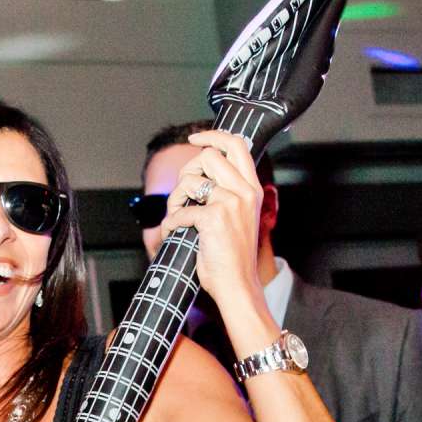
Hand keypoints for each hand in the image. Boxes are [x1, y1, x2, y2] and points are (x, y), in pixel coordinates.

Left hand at [153, 130, 265, 312]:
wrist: (238, 285)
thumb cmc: (233, 255)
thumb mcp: (238, 216)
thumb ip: (226, 191)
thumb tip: (196, 173)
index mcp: (252, 188)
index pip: (237, 145)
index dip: (212, 136)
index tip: (194, 139)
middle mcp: (244, 191)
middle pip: (208, 156)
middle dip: (187, 172)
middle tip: (183, 195)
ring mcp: (230, 203)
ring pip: (190, 181)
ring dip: (175, 199)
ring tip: (177, 216)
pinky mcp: (213, 218)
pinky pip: (179, 211)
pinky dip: (170, 224)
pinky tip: (174, 234)